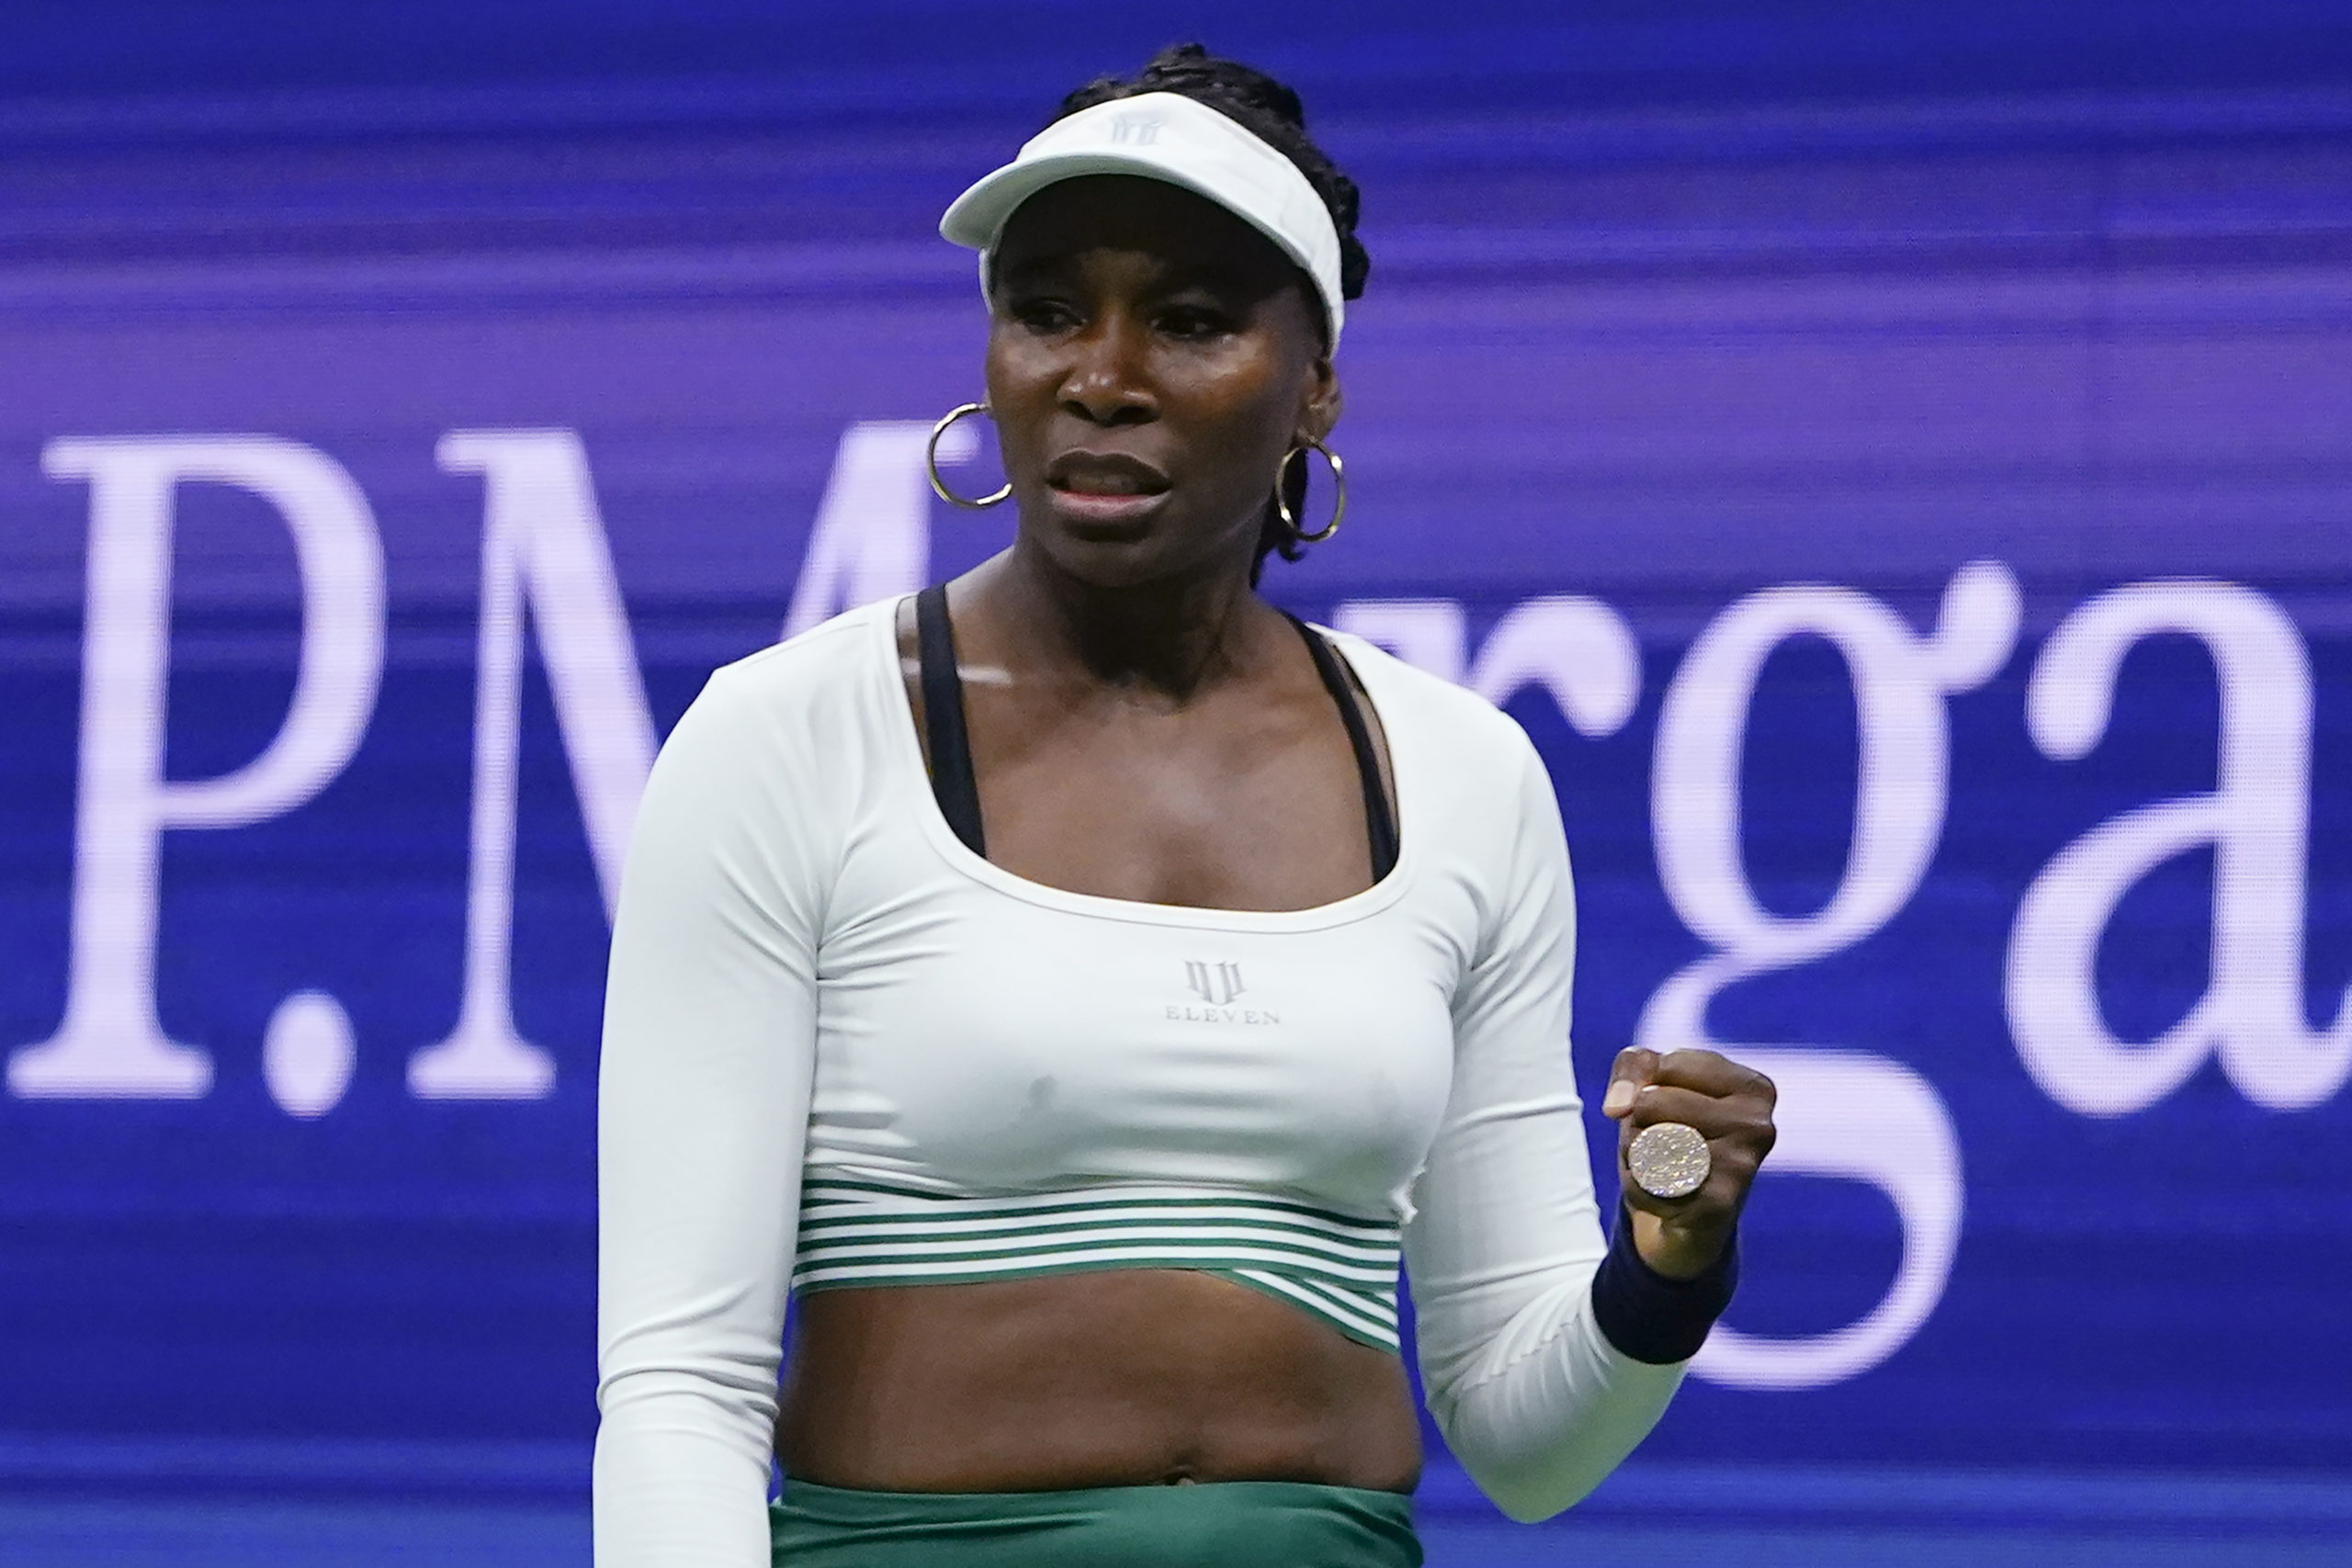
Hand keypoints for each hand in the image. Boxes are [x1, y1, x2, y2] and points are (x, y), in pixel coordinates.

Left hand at [1601, 1047, 1776, 1279]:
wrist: (1690, 1206)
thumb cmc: (1675, 1127)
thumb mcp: (1655, 1079)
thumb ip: (1634, 1066)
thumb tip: (1618, 1107)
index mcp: (1755, 1088)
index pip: (1668, 1065)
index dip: (1650, 1084)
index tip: (1671, 1103)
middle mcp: (1758, 1126)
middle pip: (1653, 1102)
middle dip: (1638, 1120)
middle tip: (1661, 1139)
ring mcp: (1742, 1166)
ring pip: (1647, 1141)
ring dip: (1634, 1152)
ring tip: (1660, 1163)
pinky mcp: (1718, 1204)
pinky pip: (1647, 1182)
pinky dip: (1637, 1185)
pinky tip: (1663, 1192)